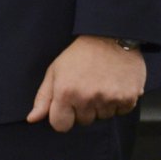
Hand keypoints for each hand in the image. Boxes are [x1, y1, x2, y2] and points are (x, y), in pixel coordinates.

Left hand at [27, 36, 145, 130]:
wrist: (111, 34)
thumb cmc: (81, 52)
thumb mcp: (56, 69)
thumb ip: (44, 97)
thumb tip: (32, 119)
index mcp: (66, 92)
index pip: (60, 125)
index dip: (63, 115)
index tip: (69, 102)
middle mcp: (87, 98)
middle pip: (83, 121)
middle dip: (84, 108)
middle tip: (88, 85)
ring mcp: (109, 99)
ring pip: (103, 117)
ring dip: (102, 104)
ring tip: (102, 82)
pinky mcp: (128, 98)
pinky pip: (121, 111)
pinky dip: (119, 101)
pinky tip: (115, 83)